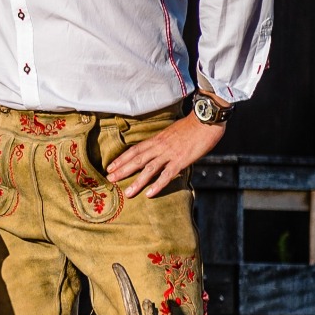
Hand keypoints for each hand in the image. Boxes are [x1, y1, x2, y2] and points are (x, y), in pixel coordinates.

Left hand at [106, 112, 223, 198]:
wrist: (205, 121)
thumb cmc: (191, 126)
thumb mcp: (171, 132)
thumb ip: (162, 142)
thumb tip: (157, 150)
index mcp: (156, 139)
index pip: (134, 150)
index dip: (121, 159)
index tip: (110, 167)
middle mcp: (159, 147)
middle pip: (137, 160)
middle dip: (122, 170)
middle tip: (110, 179)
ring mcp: (169, 154)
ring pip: (149, 169)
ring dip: (137, 182)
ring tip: (128, 193)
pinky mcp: (181, 160)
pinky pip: (167, 174)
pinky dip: (158, 185)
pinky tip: (149, 193)